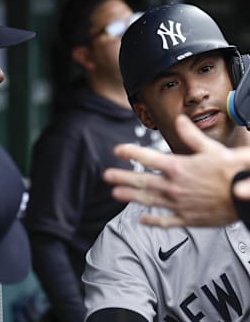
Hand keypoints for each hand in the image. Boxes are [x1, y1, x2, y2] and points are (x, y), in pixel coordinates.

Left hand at [103, 115, 249, 226]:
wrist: (245, 195)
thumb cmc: (230, 171)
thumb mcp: (211, 149)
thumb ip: (191, 135)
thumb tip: (179, 120)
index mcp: (177, 167)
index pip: (147, 157)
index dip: (130, 152)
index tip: (117, 150)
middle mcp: (173, 186)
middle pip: (141, 180)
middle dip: (122, 177)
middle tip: (107, 175)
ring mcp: (178, 204)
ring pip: (148, 200)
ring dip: (130, 196)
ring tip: (115, 194)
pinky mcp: (187, 218)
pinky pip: (166, 222)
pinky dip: (153, 221)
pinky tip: (142, 220)